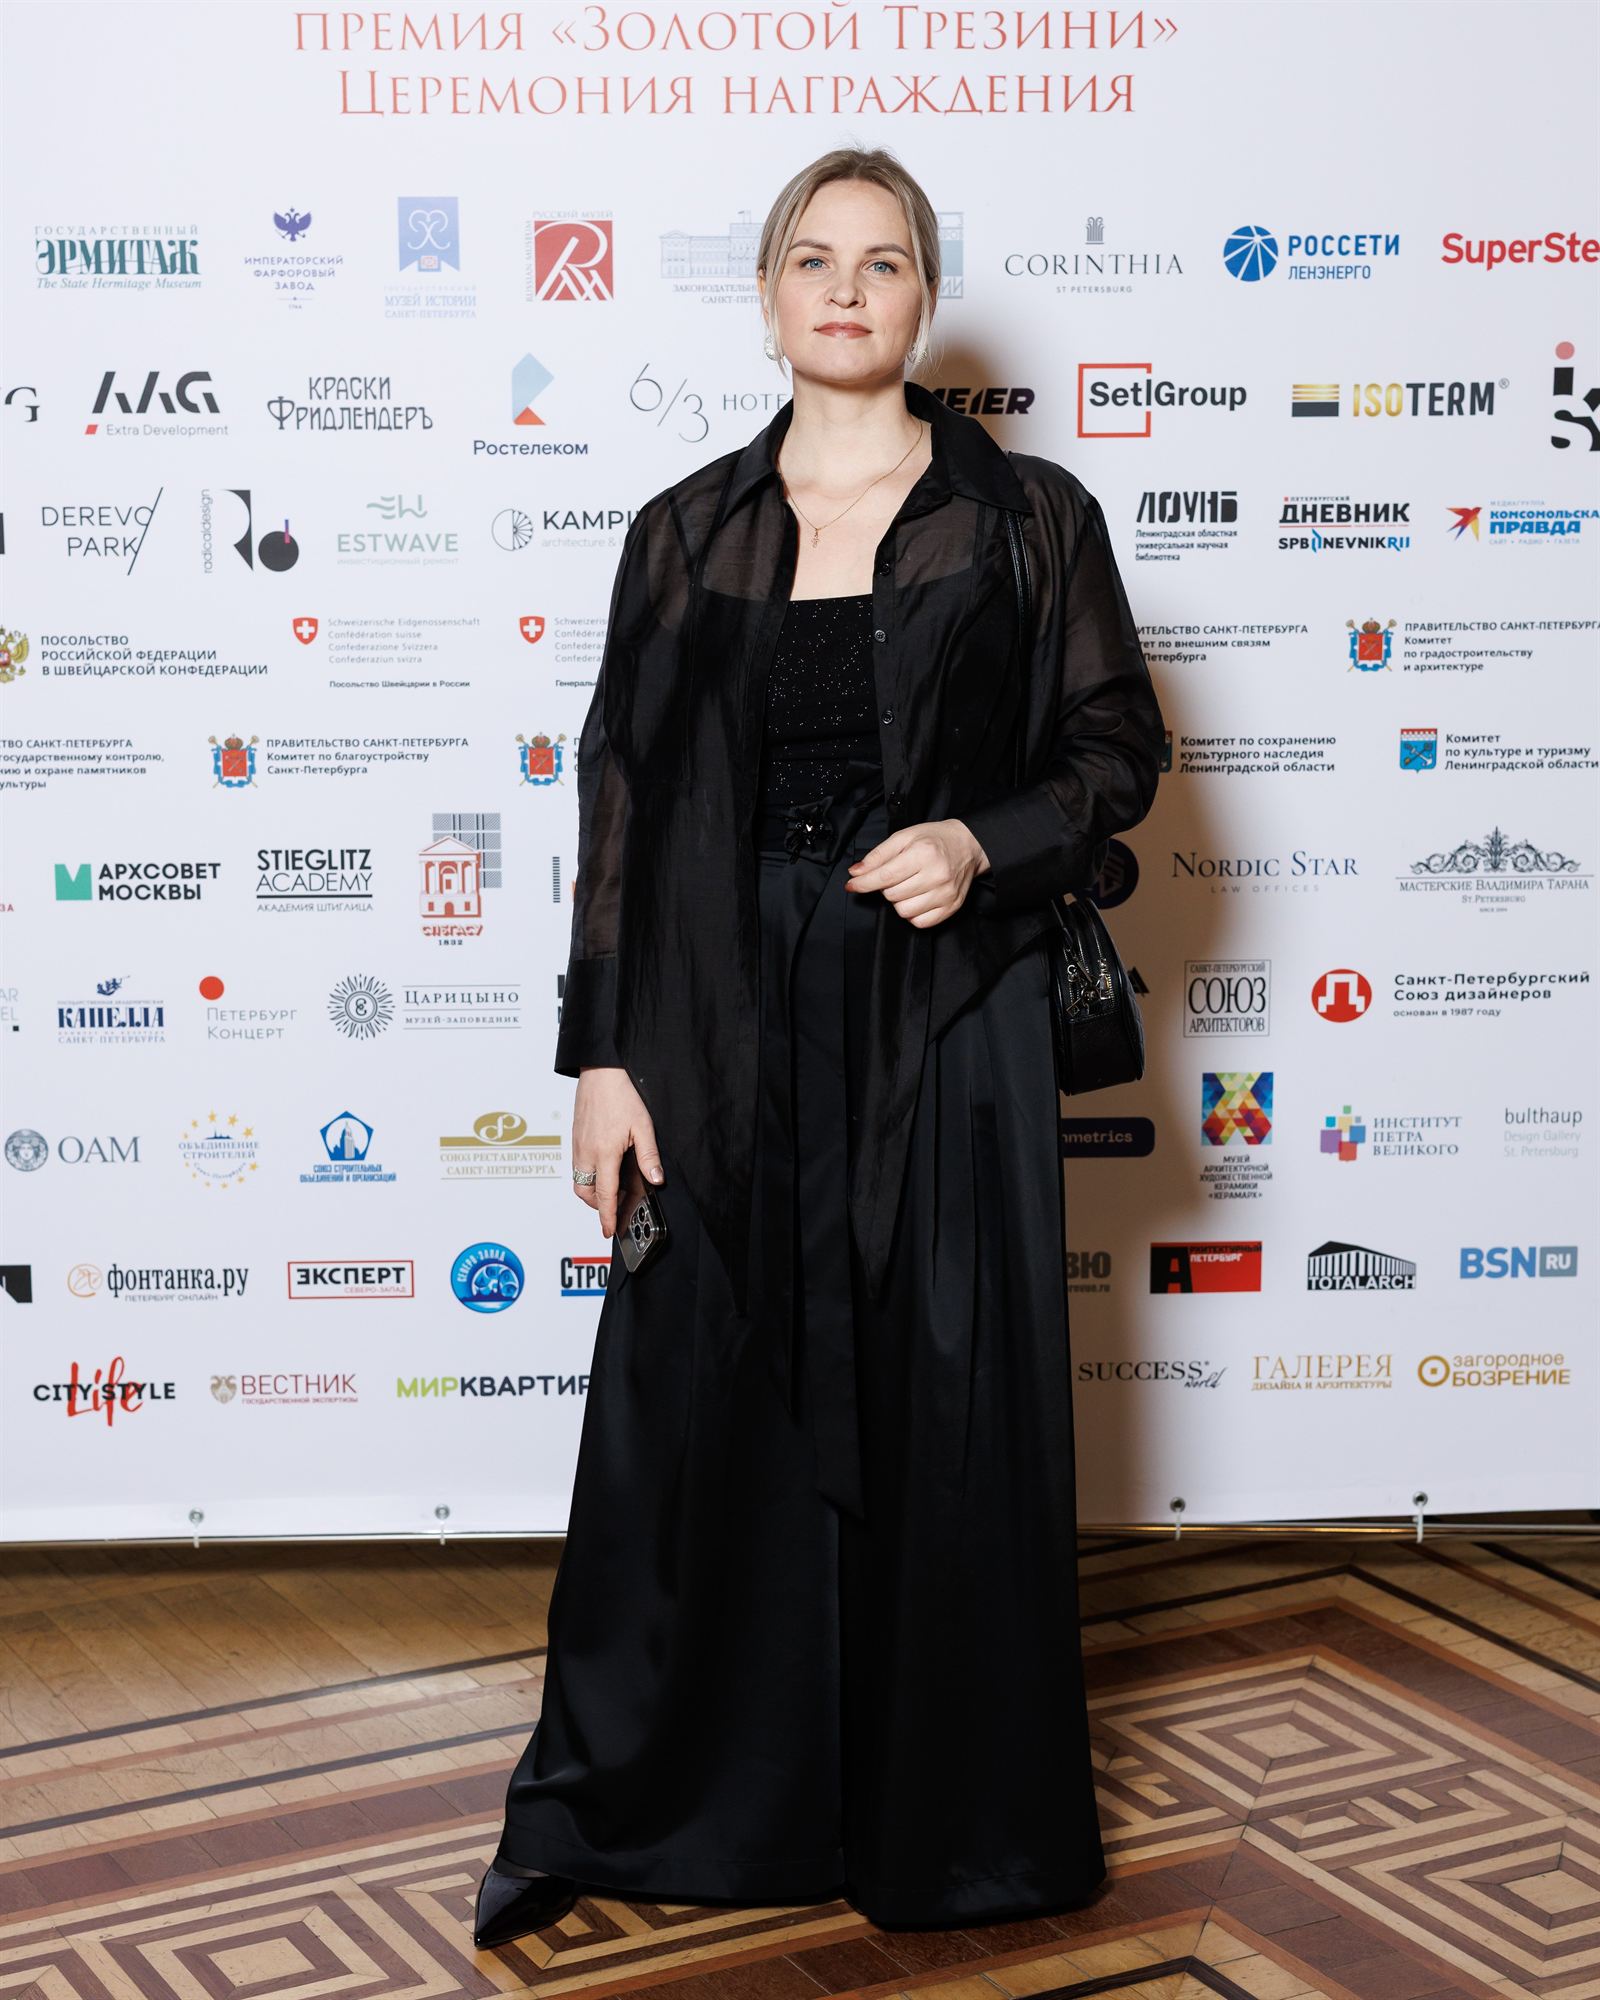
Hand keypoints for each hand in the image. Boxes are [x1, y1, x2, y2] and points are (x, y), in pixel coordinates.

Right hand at [572, 1067, 663, 1236]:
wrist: (599, 1073)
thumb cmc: (620, 1095)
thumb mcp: (642, 1127)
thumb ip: (648, 1157)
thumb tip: (655, 1180)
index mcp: (604, 1153)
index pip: (605, 1195)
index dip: (607, 1216)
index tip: (608, 1230)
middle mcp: (586, 1153)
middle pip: (585, 1193)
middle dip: (598, 1206)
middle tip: (614, 1206)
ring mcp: (577, 1146)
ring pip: (579, 1180)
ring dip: (592, 1190)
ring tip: (611, 1187)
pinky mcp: (575, 1139)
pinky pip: (577, 1166)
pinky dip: (587, 1175)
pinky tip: (603, 1166)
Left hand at [844, 818, 991, 927]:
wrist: (968, 845)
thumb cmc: (935, 839)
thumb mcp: (904, 837)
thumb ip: (878, 855)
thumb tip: (856, 873)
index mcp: (923, 853)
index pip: (885, 876)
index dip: (864, 884)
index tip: (852, 885)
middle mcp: (936, 875)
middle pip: (892, 896)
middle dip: (887, 887)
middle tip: (897, 875)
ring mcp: (946, 894)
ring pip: (904, 911)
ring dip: (899, 901)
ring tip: (909, 886)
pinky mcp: (951, 907)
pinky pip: (920, 922)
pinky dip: (913, 913)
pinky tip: (917, 898)